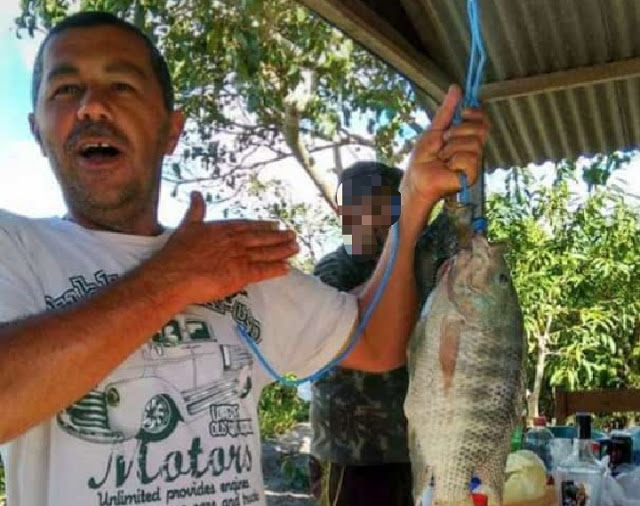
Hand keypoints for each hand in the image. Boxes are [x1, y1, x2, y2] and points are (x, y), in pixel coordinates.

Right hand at [145, 192, 298, 303]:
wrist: (173, 275)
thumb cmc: (176, 253)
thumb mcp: (186, 226)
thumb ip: (195, 210)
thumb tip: (196, 193)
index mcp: (222, 229)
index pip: (247, 226)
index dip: (263, 226)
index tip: (275, 225)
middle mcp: (234, 241)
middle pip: (261, 238)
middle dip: (278, 237)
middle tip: (293, 235)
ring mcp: (239, 257)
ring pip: (265, 252)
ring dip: (282, 250)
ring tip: (296, 248)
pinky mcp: (241, 274)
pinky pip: (262, 271)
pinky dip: (276, 269)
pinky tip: (287, 268)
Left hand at [402, 84, 489, 204]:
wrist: (416, 178)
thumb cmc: (423, 158)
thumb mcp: (434, 130)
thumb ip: (447, 110)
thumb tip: (456, 88)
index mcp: (466, 137)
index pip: (483, 120)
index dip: (475, 113)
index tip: (462, 113)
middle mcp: (473, 149)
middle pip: (481, 129)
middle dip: (459, 130)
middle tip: (445, 139)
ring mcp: (474, 162)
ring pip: (474, 143)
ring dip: (452, 147)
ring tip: (442, 157)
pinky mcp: (471, 175)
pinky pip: (469, 159)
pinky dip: (454, 161)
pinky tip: (447, 167)